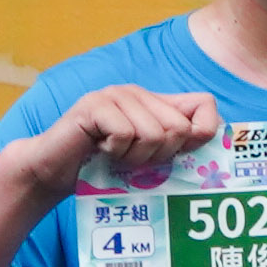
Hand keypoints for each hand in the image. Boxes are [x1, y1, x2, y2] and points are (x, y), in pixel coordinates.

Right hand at [17, 85, 218, 200]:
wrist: (53, 173)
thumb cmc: (101, 169)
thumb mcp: (147, 160)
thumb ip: (176, 147)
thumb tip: (213, 138)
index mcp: (156, 103)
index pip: (205, 104)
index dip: (200, 134)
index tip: (177, 155)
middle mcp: (139, 93)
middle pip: (179, 128)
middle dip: (158, 157)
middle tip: (133, 160)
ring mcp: (115, 95)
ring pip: (153, 134)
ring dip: (134, 159)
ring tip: (114, 157)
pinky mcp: (94, 105)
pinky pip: (125, 134)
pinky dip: (114, 153)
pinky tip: (99, 151)